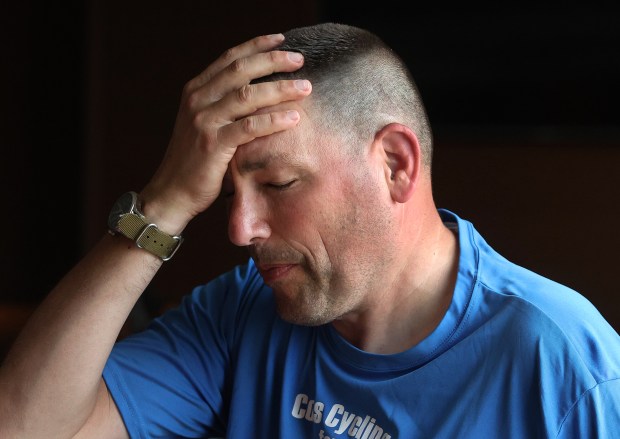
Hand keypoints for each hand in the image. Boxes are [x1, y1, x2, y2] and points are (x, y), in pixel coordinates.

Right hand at [140, 33, 310, 233]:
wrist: (173, 192)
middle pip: (241, 69)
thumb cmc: (195, 160)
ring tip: (305, 87)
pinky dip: (274, 120)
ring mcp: (204, 121)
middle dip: (273, 60)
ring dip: (280, 88)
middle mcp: (198, 100)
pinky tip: (294, 118)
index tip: (282, 40)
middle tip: (299, 60)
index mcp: (196, 90)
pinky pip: (249, 127)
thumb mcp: (203, 123)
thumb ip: (223, 104)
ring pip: (248, 95)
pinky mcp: (213, 145)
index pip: (230, 58)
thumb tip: (257, 90)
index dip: (257, 46)